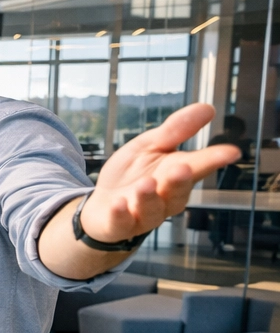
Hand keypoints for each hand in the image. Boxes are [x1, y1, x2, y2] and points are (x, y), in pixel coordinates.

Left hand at [79, 103, 240, 242]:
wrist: (102, 204)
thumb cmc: (133, 174)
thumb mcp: (150, 146)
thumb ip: (176, 130)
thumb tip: (208, 108)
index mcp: (177, 174)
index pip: (200, 166)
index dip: (214, 160)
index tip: (230, 152)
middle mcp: (166, 197)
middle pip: (178, 191)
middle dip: (180, 180)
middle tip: (182, 167)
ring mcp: (143, 213)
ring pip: (152, 209)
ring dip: (149, 197)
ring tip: (146, 183)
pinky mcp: (120, 224)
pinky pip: (122, 223)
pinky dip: (120, 214)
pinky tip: (118, 203)